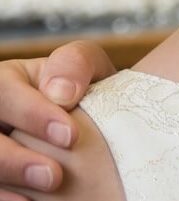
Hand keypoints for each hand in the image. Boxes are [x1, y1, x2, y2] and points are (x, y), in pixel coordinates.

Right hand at [0, 42, 113, 198]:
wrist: (97, 128)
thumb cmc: (88, 93)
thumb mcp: (88, 69)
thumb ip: (76, 64)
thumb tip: (61, 93)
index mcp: (7, 81)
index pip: (4, 91)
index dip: (32, 114)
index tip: (70, 136)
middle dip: (13, 158)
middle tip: (54, 176)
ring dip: (9, 177)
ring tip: (47, 188)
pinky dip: (4, 196)